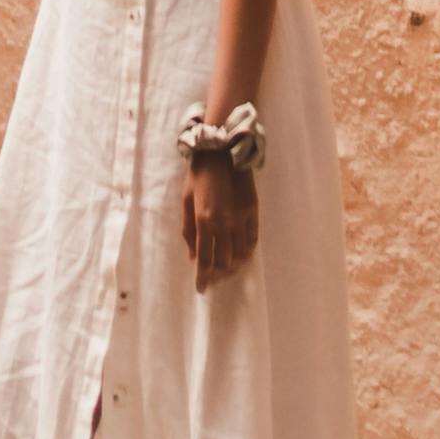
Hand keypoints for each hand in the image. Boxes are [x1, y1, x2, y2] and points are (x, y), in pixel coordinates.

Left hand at [180, 153, 260, 295]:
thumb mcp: (186, 202)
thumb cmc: (198, 175)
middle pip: (224, 261)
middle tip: (213, 278)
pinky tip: (241, 256)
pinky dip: (247, 252)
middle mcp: (224, 223)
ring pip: (241, 254)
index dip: (203, 277)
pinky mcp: (253, 210)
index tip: (201, 289)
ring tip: (227, 270)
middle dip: (217, 275)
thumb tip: (192, 256)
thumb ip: (188, 231)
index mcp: (204, 220)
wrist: (221, 149)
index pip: (204, 259)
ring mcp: (241, 217)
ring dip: (233, 267)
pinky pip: (252, 239)